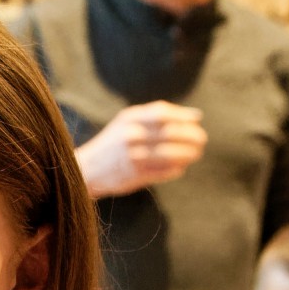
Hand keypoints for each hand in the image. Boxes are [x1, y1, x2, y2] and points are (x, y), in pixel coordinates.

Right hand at [74, 101, 206, 197]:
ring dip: (188, 154)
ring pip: (171, 154)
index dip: (184, 118)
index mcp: (129, 119)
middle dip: (192, 137)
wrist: (86, 168)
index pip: (164, 114)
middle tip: (202, 140)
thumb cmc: (113, 141)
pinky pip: (165, 171)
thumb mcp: (129, 120)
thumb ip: (160, 114)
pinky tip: (181, 166)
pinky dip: (177, 169)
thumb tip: (196, 116)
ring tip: (195, 154)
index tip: (197, 123)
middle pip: (171, 133)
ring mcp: (132, 156)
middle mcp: (130, 136)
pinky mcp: (135, 175)